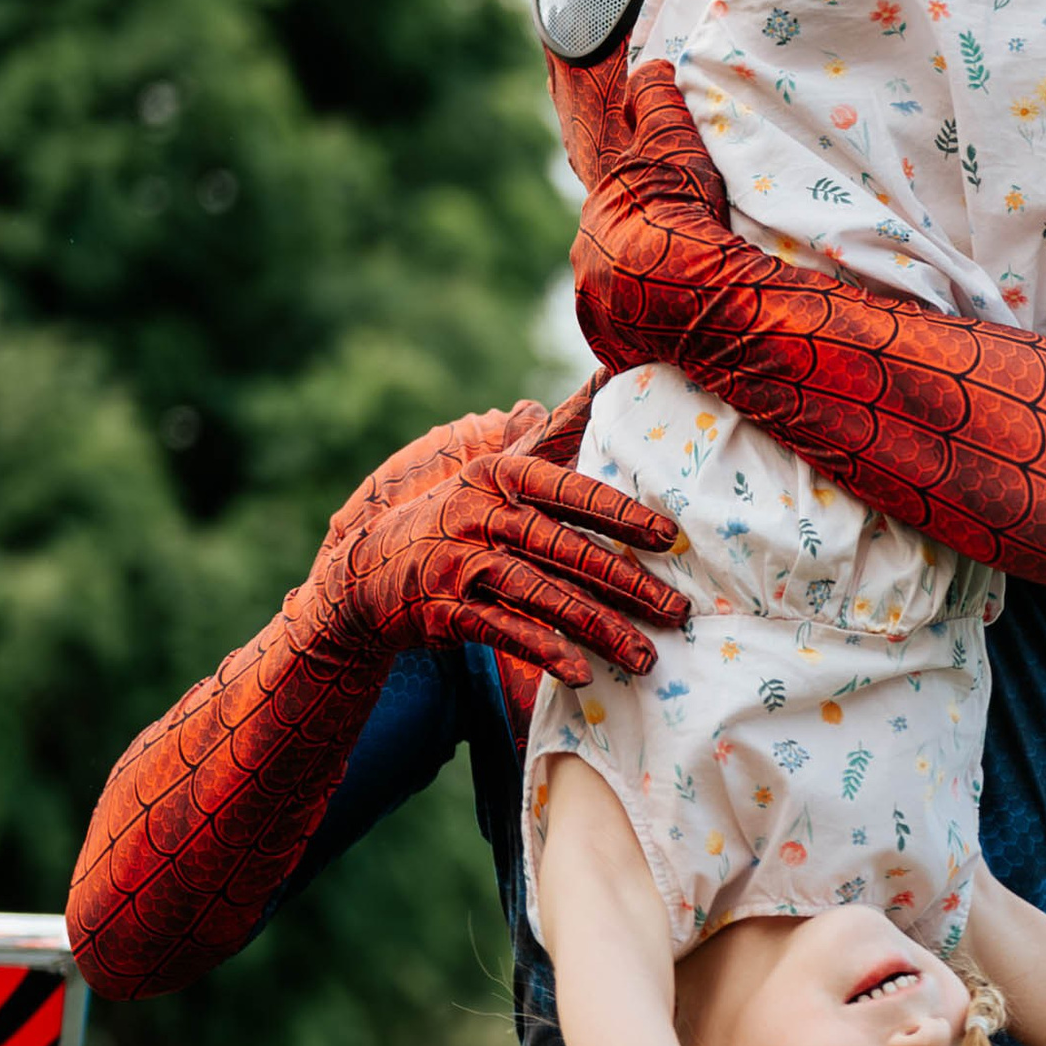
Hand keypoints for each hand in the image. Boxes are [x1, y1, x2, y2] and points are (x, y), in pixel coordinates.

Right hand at [304, 391, 687, 689]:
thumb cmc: (453, 516)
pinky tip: (581, 672)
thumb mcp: (494, 469)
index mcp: (499, 475)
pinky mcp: (443, 610)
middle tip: (677, 609)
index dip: (620, 513)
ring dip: (597, 627)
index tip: (670, 536)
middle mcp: (480, 514)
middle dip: (626, 582)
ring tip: (645, 654)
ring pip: (541, 594)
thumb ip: (552, 432)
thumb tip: (605, 372)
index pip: (570, 491)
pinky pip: (501, 631)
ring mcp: (459, 562)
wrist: (368, 572)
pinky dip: (542, 650)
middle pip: (564, 549)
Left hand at [569, 62, 734, 379]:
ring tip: (685, 295)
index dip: (646, 200)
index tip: (670, 211)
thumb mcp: (673, 140)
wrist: (694, 293)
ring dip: (643, 291)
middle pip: (615, 248)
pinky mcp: (613, 346)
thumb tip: (645, 66)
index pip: (617, 199)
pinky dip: (650, 331)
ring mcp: (596, 306)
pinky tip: (678, 329)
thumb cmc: (685, 213)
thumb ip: (655, 100)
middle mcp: (586, 258)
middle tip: (681, 251)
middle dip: (640, 247)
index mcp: (600, 208)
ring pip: (619, 292)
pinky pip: (630, 336)